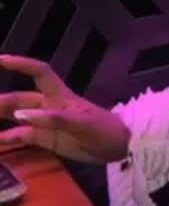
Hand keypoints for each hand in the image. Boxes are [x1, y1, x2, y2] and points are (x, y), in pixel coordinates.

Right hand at [0, 54, 129, 163]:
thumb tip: (21, 115)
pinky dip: (8, 138)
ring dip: (1, 118)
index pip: (38, 72)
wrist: (119, 147)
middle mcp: (49, 106)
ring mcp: (46, 123)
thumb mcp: (81, 124)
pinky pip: (23, 137)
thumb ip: (52, 119)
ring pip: (17, 117)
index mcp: (59, 96)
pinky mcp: (47, 140)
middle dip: (1, 100)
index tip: (0, 59)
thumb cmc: (104, 129)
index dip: (21, 64)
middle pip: (19, 98)